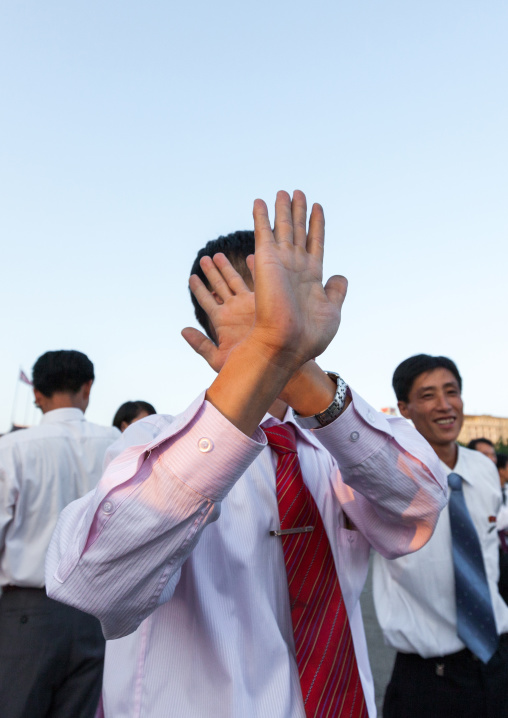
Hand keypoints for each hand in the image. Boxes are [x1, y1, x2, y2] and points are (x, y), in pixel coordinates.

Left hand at [182, 254, 254, 372]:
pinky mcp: (264, 302)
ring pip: (235, 281)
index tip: (191, 277)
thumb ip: (200, 345)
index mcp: (221, 320)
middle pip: (219, 286)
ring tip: (217, 255)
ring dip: (226, 268)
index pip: (205, 300)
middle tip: (203, 259)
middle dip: (211, 272)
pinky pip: (256, 281)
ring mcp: (248, 304)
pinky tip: (249, 257)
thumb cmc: (247, 366)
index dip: (198, 288)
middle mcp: (233, 309)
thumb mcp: (219, 358)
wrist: (273, 363)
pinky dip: (253, 269)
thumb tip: (183, 330)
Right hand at [249, 190, 346, 372]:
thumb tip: (340, 275)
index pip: (315, 243)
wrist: (286, 343)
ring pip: (283, 228)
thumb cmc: (309, 335)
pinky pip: (263, 233)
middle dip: (298, 212)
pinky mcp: (265, 261)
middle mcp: (296, 266)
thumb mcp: (332, 311)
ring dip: (282, 209)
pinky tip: (260, 202)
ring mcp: (281, 262)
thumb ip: (336, 291)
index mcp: (312, 277)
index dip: (316, 225)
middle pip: (298, 232)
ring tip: (284, 191)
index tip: (318, 207)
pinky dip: (261, 217)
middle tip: (299, 192)